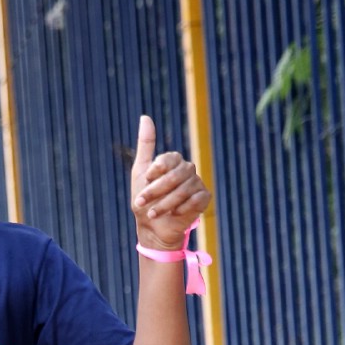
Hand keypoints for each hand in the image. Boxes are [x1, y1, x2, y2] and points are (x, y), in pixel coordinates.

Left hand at [130, 115, 209, 250]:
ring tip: (153, 214)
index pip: (168, 159)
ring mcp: (196, 183)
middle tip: (141, 203)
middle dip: (156, 191)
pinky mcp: (204, 198)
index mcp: (173, 161)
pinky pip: (196, 199)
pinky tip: (174, 214)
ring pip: (184, 189)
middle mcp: (187, 169)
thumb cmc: (145, 200)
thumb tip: (145, 116)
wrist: (153, 228)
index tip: (145, 182)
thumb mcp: (140, 172)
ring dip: (165, 203)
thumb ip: (145, 145)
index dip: (155, 172)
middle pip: (175, 175)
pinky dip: (182, 208)